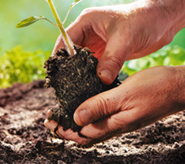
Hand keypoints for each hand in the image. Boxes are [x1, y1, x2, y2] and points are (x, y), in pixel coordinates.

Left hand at [45, 66, 184, 144]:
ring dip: (76, 120)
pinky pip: (102, 116)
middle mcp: (116, 124)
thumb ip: (101, 106)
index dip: (64, 130)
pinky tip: (85, 104)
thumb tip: (76, 118)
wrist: (176, 87)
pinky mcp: (124, 111)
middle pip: (85, 132)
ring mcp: (120, 119)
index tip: (49, 122)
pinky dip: (89, 113)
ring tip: (63, 112)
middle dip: (66, 127)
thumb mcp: (125, 95)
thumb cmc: (154, 89)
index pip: (83, 134)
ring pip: (93, 125)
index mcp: (115, 123)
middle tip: (51, 119)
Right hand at [54, 0, 173, 84]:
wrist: (161, 21)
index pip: (66, 39)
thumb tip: (101, 80)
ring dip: (81, 71)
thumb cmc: (142, 20)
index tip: (58, 73)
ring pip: (83, 60)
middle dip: (69, 66)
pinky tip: (92, 84)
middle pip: (72, 51)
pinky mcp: (106, 52)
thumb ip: (111, 60)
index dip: (60, 55)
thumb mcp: (125, 39)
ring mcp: (98, 42)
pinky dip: (93, 74)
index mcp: (87, 21)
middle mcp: (89, 32)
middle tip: (66, 84)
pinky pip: (95, 64)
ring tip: (77, 86)